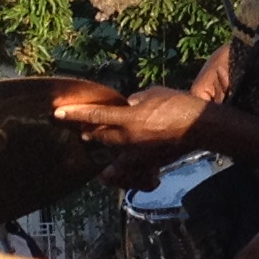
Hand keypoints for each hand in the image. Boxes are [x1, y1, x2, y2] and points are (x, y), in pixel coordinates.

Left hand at [58, 85, 210, 155]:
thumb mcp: (153, 94)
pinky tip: (118, 162)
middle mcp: (129, 138)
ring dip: (102, 145)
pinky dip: (121, 163)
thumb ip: (134, 100)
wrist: (201, 126)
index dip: (75, 113)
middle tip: (78, 126)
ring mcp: (138, 153)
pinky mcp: (148, 161)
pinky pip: (128, 164)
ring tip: (94, 139)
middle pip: (99, 136)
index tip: (58, 112)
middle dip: (88, 130)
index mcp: (129, 118)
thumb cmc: (180, 105)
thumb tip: (127, 105)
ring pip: (111, 152)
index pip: (95, 115)